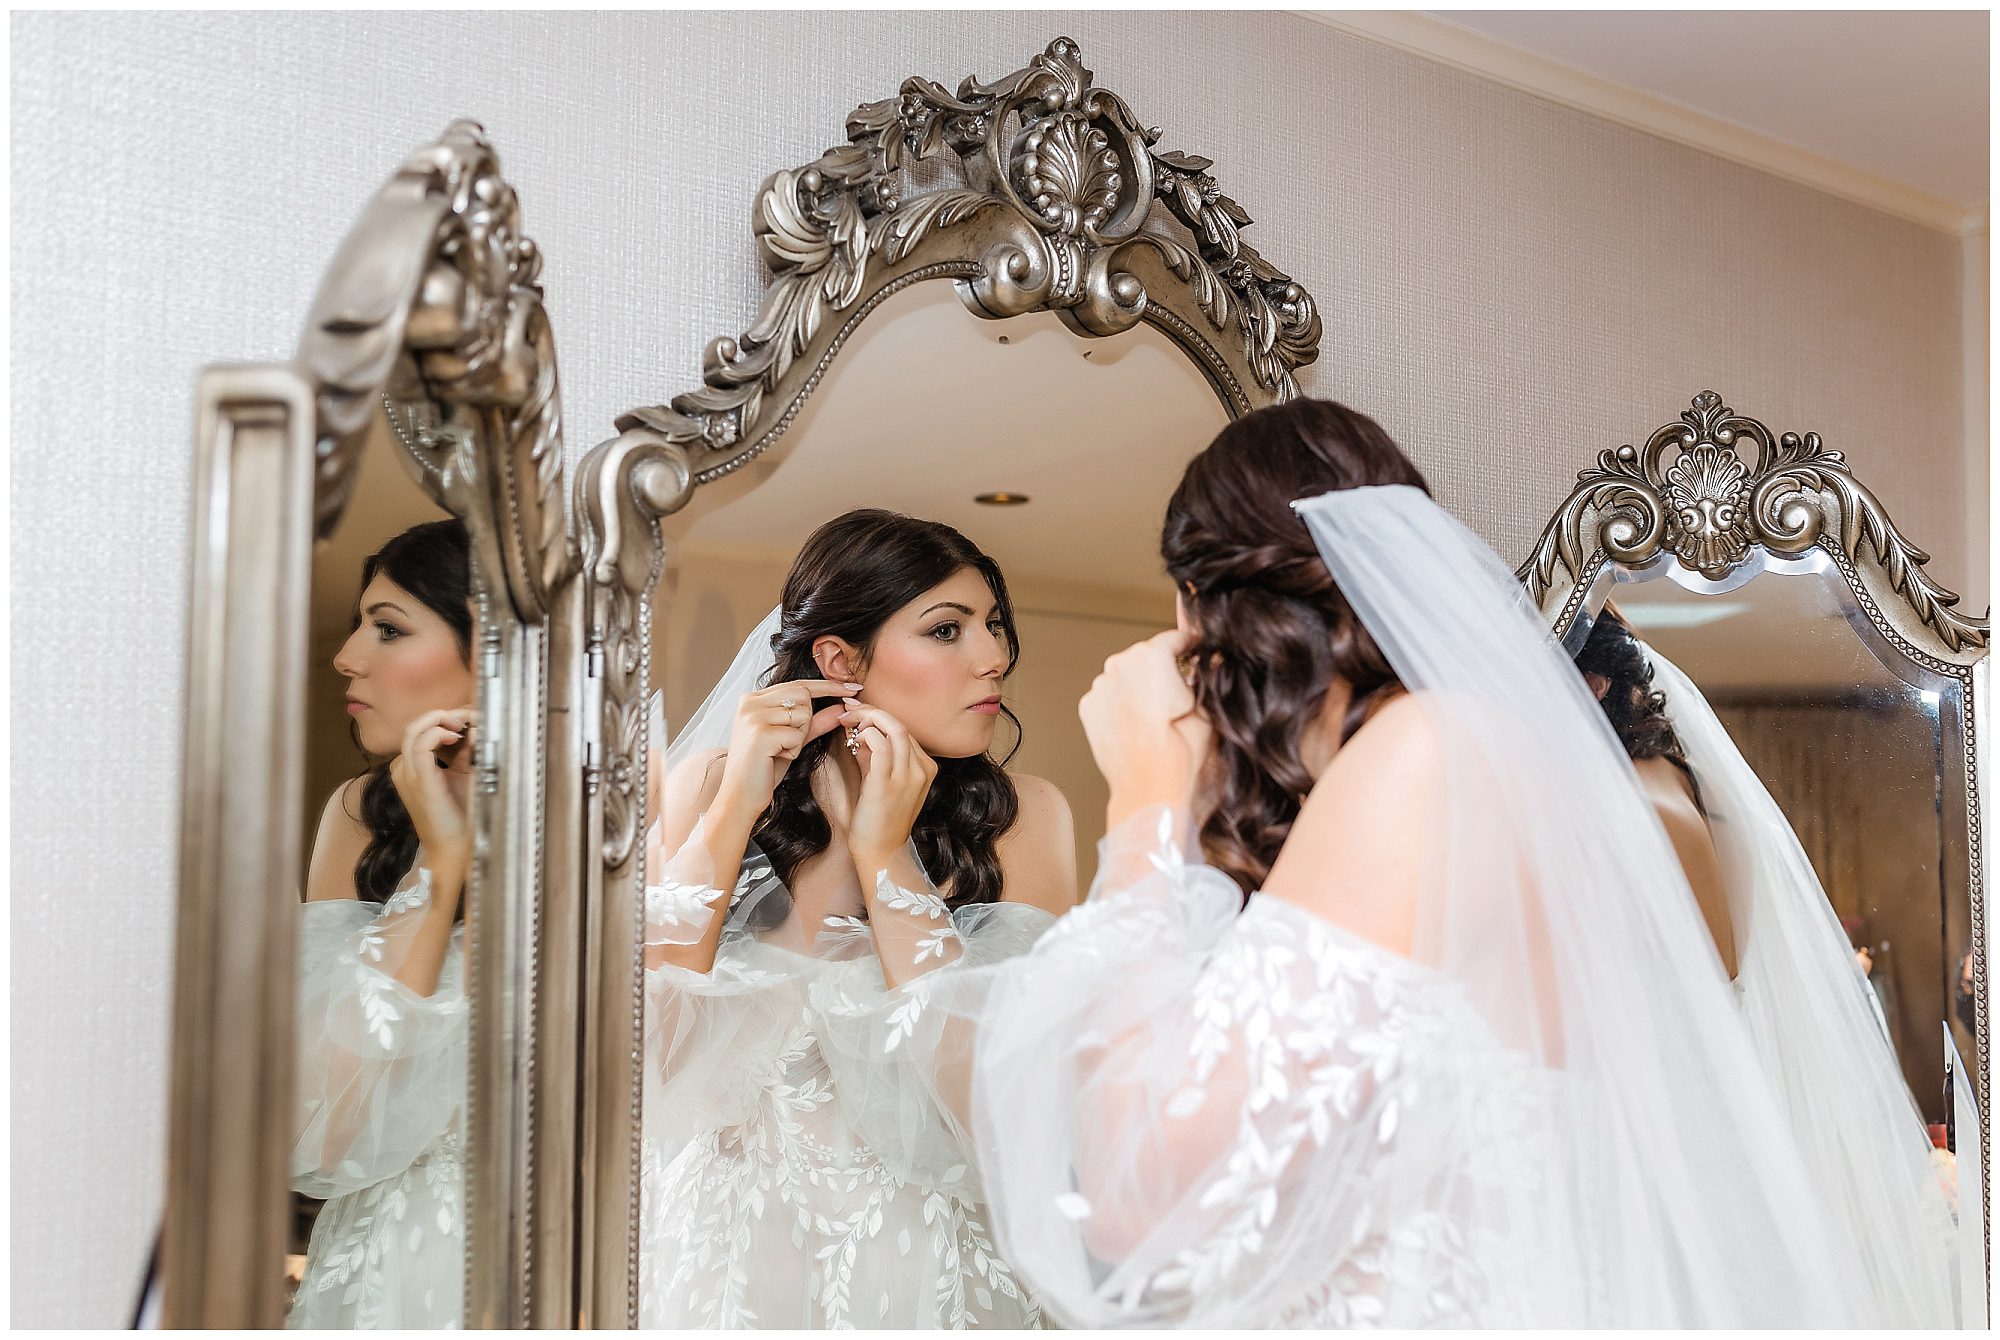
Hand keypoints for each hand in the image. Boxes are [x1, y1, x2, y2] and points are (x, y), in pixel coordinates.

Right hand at [388, 705, 477, 873]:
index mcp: (411, 767)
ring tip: (463, 724)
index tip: (470, 719)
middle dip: (443, 715)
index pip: (420, 730)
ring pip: (413, 730)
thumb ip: (464, 750)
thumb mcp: (463, 774)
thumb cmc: (460, 814)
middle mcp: (404, 768)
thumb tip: (474, 726)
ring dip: (441, 719)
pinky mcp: (418, 780)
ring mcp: (407, 774)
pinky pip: (419, 744)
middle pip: (415, 726)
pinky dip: (438, 733)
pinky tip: (456, 737)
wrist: (456, 846)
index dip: (444, 719)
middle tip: (468, 718)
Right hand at [713, 679, 858, 825]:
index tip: (853, 687)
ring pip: (802, 715)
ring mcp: (752, 716)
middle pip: (803, 695)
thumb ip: (816, 722)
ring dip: (798, 738)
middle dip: (806, 721)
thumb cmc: (764, 768)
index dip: (828, 685)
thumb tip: (842, 707)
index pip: (799, 683)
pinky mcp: (759, 733)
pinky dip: (793, 750)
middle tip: (787, 742)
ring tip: (778, 751)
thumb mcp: (793, 739)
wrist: (740, 796)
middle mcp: (750, 701)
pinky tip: (774, 758)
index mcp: (753, 698)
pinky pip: (797, 735)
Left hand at [839, 703, 936, 871]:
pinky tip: (853, 738)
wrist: (879, 852)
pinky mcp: (888, 783)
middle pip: (899, 724)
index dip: (878, 715)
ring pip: (893, 728)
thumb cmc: (878, 818)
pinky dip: (865, 734)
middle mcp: (921, 769)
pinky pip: (880, 744)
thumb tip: (859, 730)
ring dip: (867, 717)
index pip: (903, 729)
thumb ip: (874, 754)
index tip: (857, 710)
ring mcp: (908, 776)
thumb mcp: (881, 780)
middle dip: (870, 711)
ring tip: (847, 720)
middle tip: (848, 709)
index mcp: (925, 767)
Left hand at [1080, 629, 1212, 825]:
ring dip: (1138, 687)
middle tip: (1176, 694)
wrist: (1147, 788)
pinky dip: (1119, 704)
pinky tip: (1135, 725)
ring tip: (1154, 715)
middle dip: (1161, 669)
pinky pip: (1108, 696)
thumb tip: (1213, 662)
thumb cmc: (1180, 751)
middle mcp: (1120, 665)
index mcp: (1152, 657)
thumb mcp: (1207, 709)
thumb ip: (1207, 677)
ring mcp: (1100, 686)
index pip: (1174, 638)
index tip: (1194, 648)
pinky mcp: (1088, 707)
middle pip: (1145, 656)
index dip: (1189, 644)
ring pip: (1124, 676)